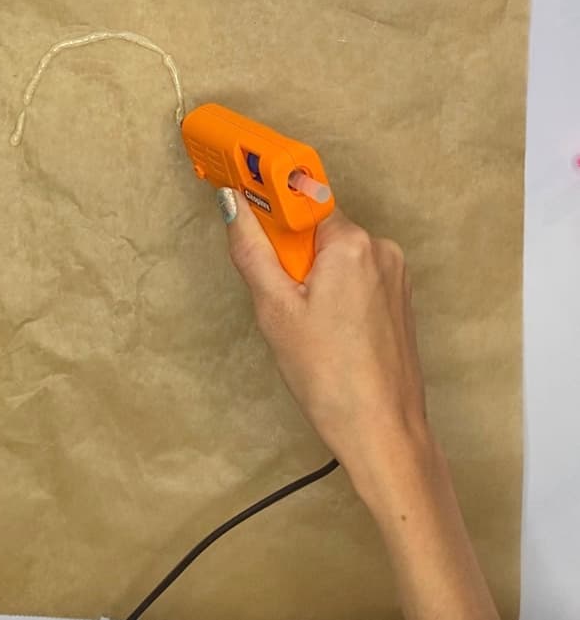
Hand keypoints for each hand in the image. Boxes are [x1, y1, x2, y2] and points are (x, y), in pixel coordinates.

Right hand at [221, 193, 500, 618]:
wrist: (384, 434)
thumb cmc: (330, 377)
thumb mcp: (275, 310)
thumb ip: (251, 249)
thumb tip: (232, 202)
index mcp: (351, 243)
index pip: (301, 199)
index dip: (272, 209)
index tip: (249, 214)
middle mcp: (380, 248)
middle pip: (319, 228)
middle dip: (293, 254)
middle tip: (280, 299)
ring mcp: (395, 273)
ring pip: (337, 254)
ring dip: (314, 276)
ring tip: (307, 326)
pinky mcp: (400, 297)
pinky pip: (357, 275)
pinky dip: (336, 291)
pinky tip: (328, 333)